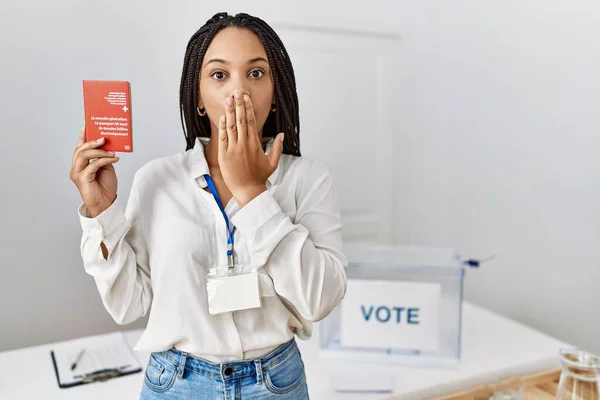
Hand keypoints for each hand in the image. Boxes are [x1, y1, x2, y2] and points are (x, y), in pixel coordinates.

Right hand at [69, 126, 119, 216]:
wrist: (106, 204)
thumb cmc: (105, 187)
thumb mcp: (106, 168)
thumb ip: (103, 157)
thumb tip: (108, 145)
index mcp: (81, 164)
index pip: (80, 148)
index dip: (82, 137)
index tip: (86, 126)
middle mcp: (76, 168)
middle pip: (79, 150)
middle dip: (91, 142)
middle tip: (103, 138)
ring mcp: (77, 173)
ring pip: (83, 155)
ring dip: (98, 150)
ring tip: (110, 150)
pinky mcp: (82, 179)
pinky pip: (93, 165)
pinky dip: (104, 160)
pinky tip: (114, 159)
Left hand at [218, 90, 283, 206]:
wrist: (248, 190)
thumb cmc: (259, 177)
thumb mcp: (272, 162)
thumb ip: (277, 147)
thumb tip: (281, 135)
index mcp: (255, 144)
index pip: (251, 121)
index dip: (247, 108)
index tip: (245, 98)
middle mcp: (244, 144)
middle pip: (241, 120)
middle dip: (238, 105)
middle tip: (236, 93)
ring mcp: (233, 149)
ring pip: (231, 126)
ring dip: (229, 112)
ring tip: (228, 100)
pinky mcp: (224, 155)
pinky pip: (223, 137)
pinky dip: (222, 126)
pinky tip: (222, 117)